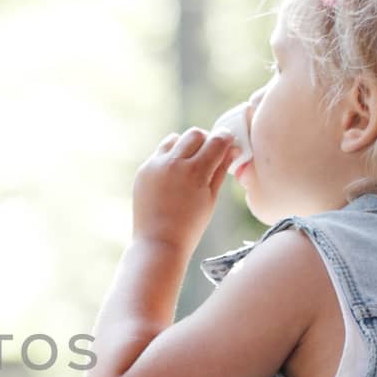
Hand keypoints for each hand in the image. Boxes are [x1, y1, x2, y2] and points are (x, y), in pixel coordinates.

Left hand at [131, 127, 236, 253]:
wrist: (158, 243)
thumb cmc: (190, 225)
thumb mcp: (211, 198)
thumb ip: (221, 170)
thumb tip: (232, 149)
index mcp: (195, 171)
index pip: (217, 140)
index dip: (226, 139)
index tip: (228, 142)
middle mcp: (173, 163)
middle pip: (195, 134)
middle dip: (206, 140)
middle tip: (210, 154)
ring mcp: (155, 165)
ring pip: (175, 139)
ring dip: (186, 145)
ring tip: (190, 164)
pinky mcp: (143, 171)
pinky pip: (160, 154)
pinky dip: (170, 158)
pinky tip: (174, 175)